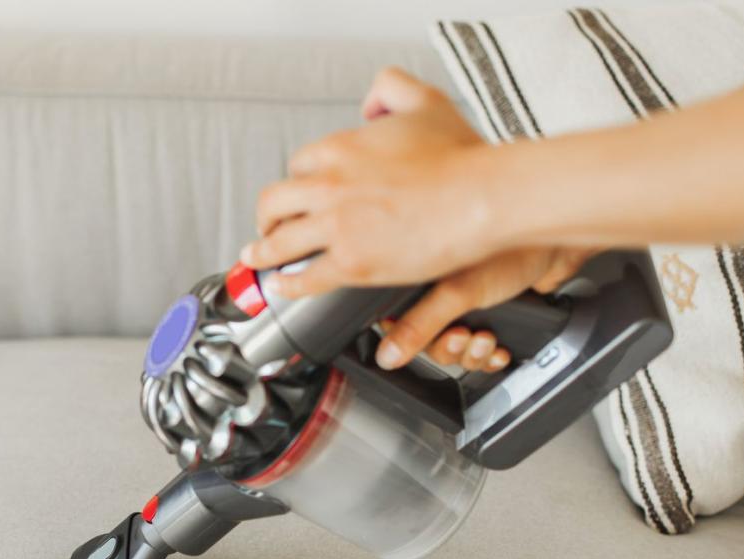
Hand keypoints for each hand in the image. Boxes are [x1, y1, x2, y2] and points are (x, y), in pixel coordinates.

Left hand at [242, 68, 591, 370]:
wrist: (482, 196)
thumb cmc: (463, 157)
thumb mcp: (426, 102)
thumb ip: (394, 88)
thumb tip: (370, 104)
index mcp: (340, 148)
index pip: (299, 165)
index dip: (299, 181)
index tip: (301, 192)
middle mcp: (329, 184)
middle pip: (274, 202)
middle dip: (268, 216)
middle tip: (268, 226)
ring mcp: (336, 225)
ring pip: (279, 242)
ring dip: (264, 251)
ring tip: (261, 258)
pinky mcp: (350, 262)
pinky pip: (304, 277)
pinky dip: (288, 284)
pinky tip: (284, 286)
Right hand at [378, 246, 594, 369]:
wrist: (560, 250)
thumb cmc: (513, 250)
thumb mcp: (458, 292)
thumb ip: (420, 325)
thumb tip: (387, 353)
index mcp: (422, 278)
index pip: (398, 321)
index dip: (409, 340)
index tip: (426, 341)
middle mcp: (441, 291)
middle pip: (429, 342)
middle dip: (450, 347)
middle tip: (462, 337)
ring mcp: (467, 304)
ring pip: (457, 349)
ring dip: (472, 354)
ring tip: (487, 340)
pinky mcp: (491, 315)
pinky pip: (481, 350)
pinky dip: (490, 355)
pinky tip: (498, 348)